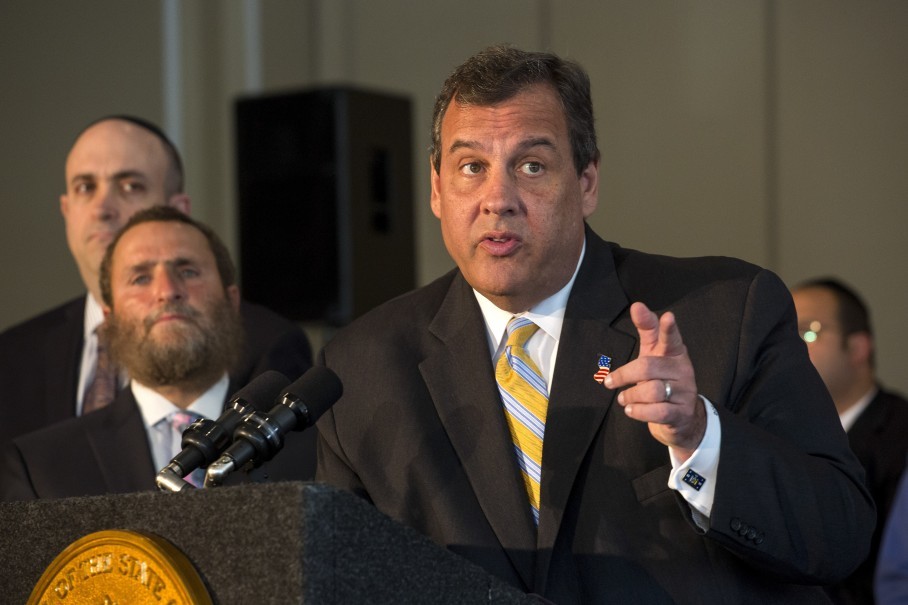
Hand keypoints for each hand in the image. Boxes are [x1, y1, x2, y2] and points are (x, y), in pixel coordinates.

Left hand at [603, 302, 704, 459]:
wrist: (682, 416)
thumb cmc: (662, 377)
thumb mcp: (654, 353)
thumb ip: (647, 330)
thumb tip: (637, 305)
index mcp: (674, 352)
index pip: (671, 338)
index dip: (668, 328)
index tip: (667, 316)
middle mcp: (683, 370)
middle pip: (648, 367)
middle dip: (625, 375)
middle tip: (610, 382)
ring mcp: (685, 392)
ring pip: (652, 391)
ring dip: (630, 396)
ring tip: (624, 398)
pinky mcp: (681, 413)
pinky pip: (657, 412)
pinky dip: (638, 411)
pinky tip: (631, 409)